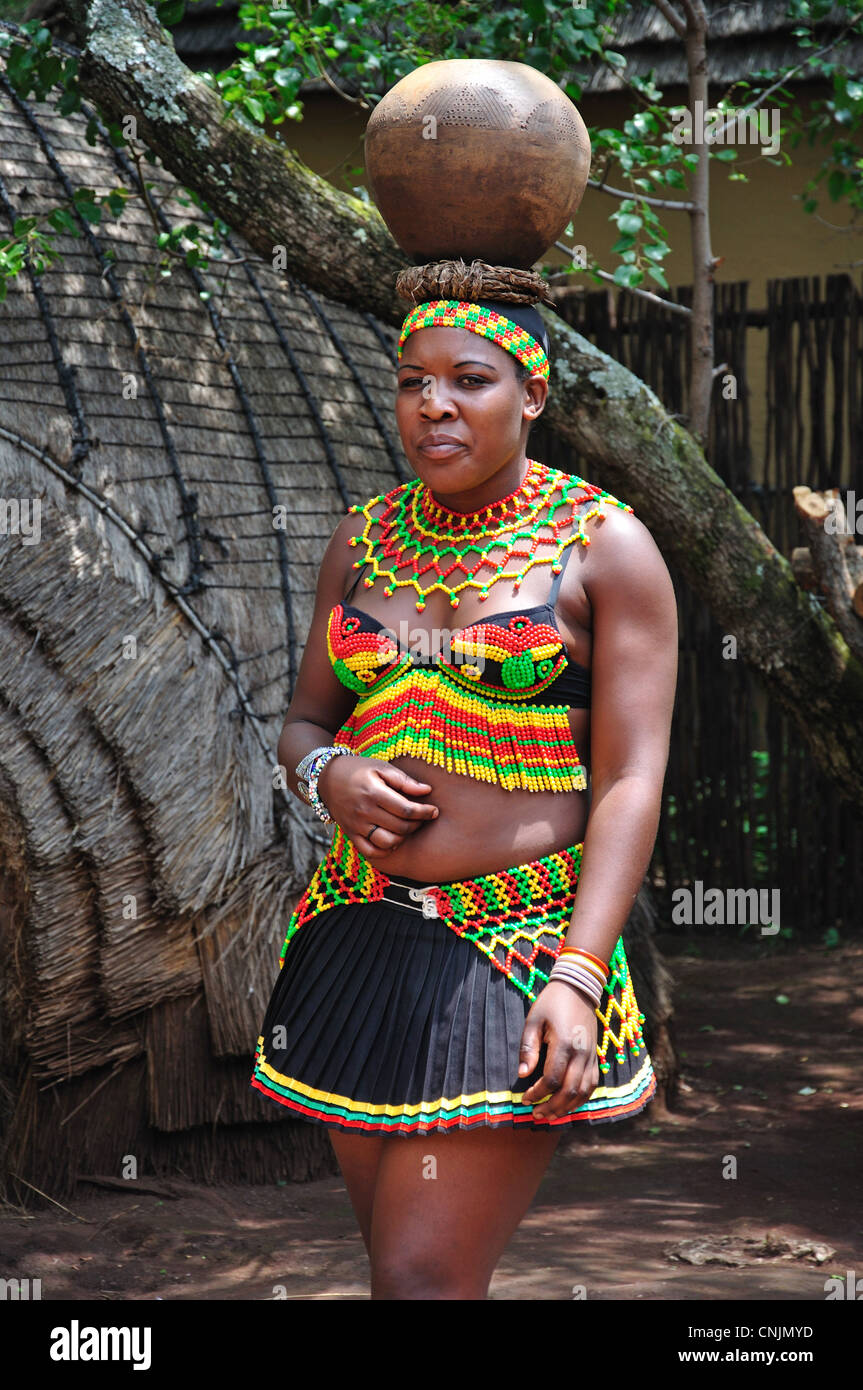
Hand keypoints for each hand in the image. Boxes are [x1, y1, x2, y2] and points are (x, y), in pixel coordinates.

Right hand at [316, 756, 438, 857]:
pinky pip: (371, 851)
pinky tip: (393, 839)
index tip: (434, 811)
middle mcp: (364, 811)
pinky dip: (385, 850)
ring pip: (387, 842)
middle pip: (400, 827)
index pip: (406, 810)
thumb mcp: (381, 768)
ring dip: (403, 838)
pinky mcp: (351, 834)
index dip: (424, 812)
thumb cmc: (359, 770)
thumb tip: (427, 791)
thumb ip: (404, 781)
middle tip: (423, 817)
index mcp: (374, 792)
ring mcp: (356, 825)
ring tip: (408, 828)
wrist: (326, 778)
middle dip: (418, 824)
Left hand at [517, 982, 599, 1119]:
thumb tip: (523, 1074)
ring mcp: (591, 1056)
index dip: (538, 1094)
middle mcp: (581, 1053)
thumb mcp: (533, 1020)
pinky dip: (581, 1098)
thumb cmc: (551, 1003)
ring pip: (584, 1092)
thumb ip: (528, 1048)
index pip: (552, 1080)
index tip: (525, 1099)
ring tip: (551, 1115)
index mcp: (564, 1044)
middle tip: (536, 1114)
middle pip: (569, 1091)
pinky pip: (592, 1084)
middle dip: (552, 1107)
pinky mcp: (596, 1056)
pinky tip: (568, 1104)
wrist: (578, 987)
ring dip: (567, 1108)